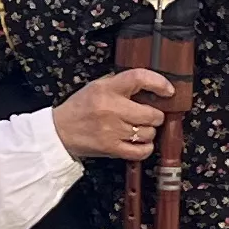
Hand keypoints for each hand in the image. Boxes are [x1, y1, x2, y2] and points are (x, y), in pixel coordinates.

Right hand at [53, 65, 183, 161]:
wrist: (60, 131)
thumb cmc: (80, 108)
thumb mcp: (97, 86)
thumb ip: (120, 84)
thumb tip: (150, 86)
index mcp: (107, 89)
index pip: (139, 78)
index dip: (158, 82)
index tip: (168, 90)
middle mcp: (111, 108)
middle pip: (151, 113)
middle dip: (155, 115)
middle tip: (150, 115)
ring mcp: (112, 130)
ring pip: (148, 133)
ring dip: (149, 132)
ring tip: (140, 129)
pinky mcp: (111, 148)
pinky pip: (141, 151)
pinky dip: (146, 148)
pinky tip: (141, 143)